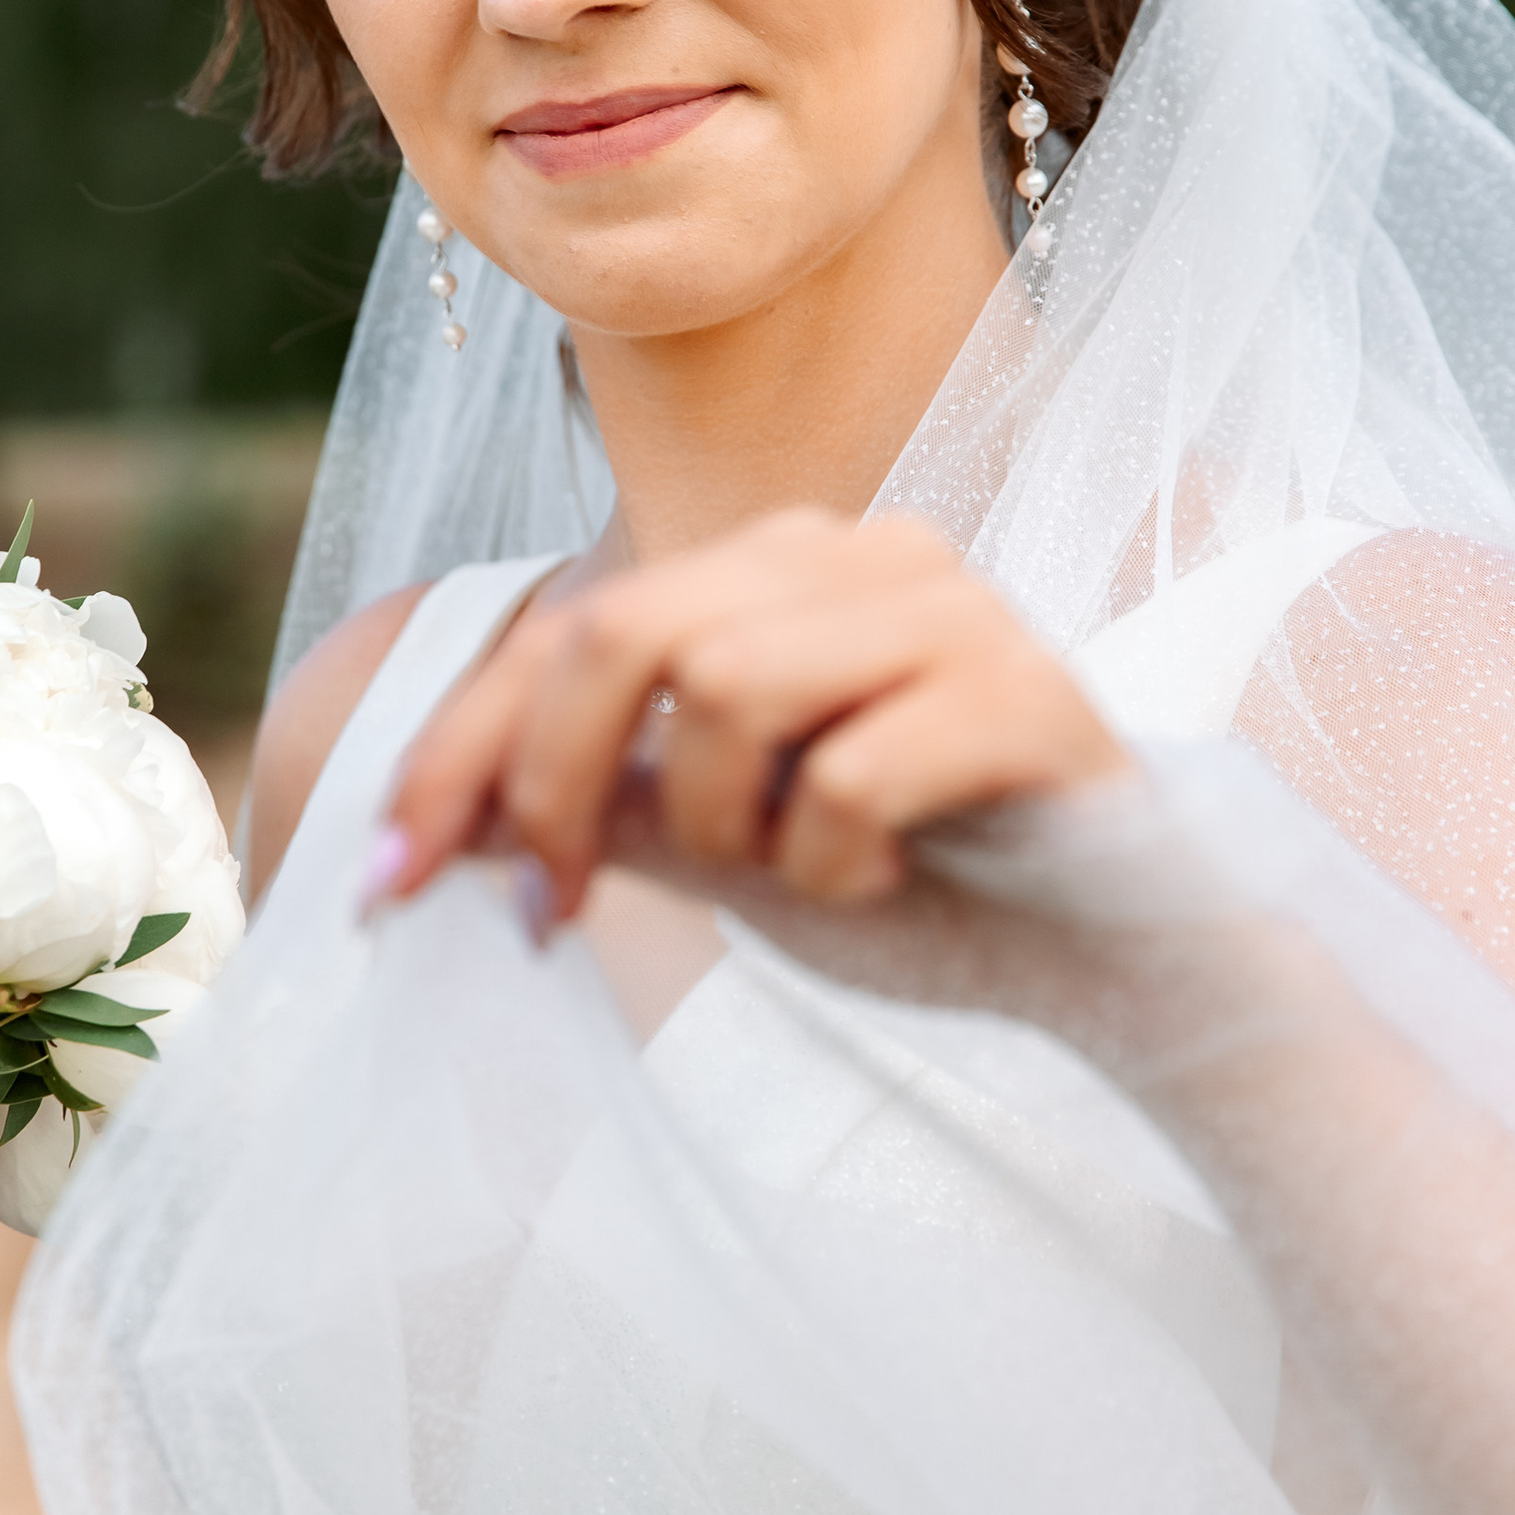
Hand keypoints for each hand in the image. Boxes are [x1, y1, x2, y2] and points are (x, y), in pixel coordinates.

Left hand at [376, 508, 1128, 924]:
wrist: (1127, 964)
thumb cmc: (926, 889)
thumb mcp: (728, 852)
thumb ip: (604, 813)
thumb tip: (441, 822)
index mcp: (781, 566)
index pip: (570, 628)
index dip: (458, 753)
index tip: (387, 881)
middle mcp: (864, 551)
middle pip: (626, 627)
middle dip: (555, 783)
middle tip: (562, 912)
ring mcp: (954, 609)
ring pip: (727, 685)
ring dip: (727, 823)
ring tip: (795, 873)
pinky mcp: (1028, 693)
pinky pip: (850, 771)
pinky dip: (833, 860)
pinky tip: (885, 881)